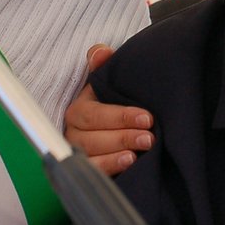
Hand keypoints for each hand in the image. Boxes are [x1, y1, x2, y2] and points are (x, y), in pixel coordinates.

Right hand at [64, 44, 154, 172]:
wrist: (119, 126)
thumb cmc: (113, 102)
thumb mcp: (110, 82)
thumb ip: (103, 65)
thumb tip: (100, 52)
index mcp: (78, 110)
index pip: (94, 114)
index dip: (120, 117)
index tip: (147, 118)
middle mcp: (74, 133)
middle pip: (92, 138)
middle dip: (123, 137)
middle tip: (149, 138)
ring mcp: (80, 153)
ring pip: (92, 156)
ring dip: (116, 156)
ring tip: (138, 154)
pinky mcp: (89, 169)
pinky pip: (93, 172)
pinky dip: (108, 169)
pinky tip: (128, 165)